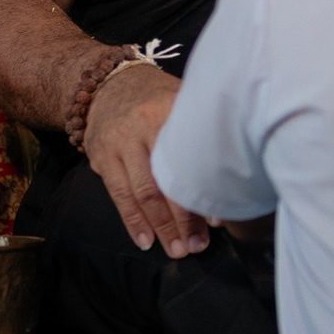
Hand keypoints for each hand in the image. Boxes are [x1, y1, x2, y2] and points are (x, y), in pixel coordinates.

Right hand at [82, 61, 209, 258]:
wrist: (111, 83)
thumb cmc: (161, 98)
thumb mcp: (185, 101)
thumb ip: (205, 135)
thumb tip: (231, 187)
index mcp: (172, 110)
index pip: (191, 157)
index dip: (205, 190)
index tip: (219, 219)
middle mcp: (143, 126)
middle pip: (166, 180)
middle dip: (183, 219)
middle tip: (198, 246)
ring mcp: (119, 142)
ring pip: (141, 192)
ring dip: (160, 227)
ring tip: (177, 250)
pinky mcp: (101, 156)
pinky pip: (117, 195)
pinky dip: (132, 221)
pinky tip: (145, 241)